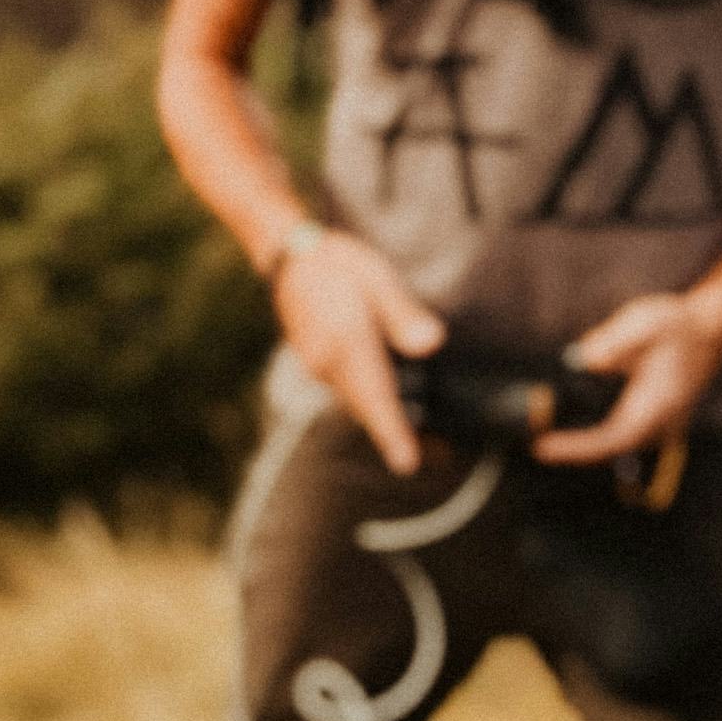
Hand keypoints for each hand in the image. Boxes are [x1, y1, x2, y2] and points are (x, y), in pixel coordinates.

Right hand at [274, 231, 445, 475]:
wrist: (290, 257)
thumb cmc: (341, 263)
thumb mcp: (378, 278)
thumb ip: (403, 313)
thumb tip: (431, 343)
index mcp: (346, 342)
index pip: (375, 395)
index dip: (391, 431)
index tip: (406, 463)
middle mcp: (327, 361)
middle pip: (364, 406)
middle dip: (389, 433)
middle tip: (416, 460)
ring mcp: (316, 364)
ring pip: (353, 399)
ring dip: (376, 417)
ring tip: (403, 442)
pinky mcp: (314, 361)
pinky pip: (343, 389)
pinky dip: (364, 400)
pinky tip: (381, 402)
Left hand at [535, 290, 721, 466]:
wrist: (709, 331)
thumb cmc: (676, 326)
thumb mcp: (645, 323)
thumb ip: (614, 342)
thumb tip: (583, 359)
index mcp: (658, 404)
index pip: (615, 438)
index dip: (578, 447)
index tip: (544, 448)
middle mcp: (662, 424)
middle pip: (611, 452)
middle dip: (572, 452)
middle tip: (533, 445)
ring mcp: (661, 427)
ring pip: (616, 450)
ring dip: (581, 450)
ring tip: (543, 442)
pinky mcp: (654, 423)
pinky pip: (622, 441)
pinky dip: (594, 441)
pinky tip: (567, 434)